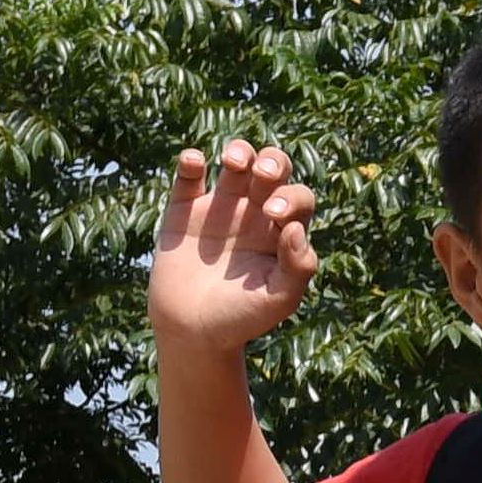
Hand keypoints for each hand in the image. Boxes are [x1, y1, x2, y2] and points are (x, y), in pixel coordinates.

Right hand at [151, 140, 316, 353]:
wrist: (193, 331)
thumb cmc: (242, 318)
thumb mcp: (280, 299)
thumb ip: (298, 266)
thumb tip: (296, 228)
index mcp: (282, 231)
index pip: (299, 197)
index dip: (292, 197)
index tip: (274, 217)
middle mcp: (254, 213)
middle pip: (272, 169)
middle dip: (272, 161)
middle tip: (262, 175)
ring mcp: (219, 208)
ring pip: (235, 162)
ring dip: (239, 151)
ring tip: (234, 162)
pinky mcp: (183, 209)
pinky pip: (188, 175)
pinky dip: (190, 161)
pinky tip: (196, 162)